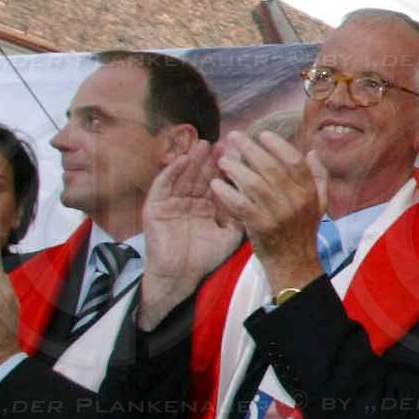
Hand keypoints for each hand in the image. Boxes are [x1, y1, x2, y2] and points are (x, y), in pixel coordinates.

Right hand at [139, 142, 241, 330]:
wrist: (180, 276)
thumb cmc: (205, 257)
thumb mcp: (229, 233)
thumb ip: (242, 214)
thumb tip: (262, 196)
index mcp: (207, 205)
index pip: (218, 180)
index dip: (228, 167)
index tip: (241, 152)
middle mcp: (190, 200)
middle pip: (201, 174)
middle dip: (212, 159)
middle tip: (224, 142)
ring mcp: (172, 201)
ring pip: (183, 175)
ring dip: (192, 160)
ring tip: (204, 145)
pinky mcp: (155, 206)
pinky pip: (162, 185)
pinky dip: (171, 172)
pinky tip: (182, 160)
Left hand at [210, 131, 326, 292]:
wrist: (294, 263)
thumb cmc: (303, 230)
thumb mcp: (320, 203)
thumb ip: (318, 176)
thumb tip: (311, 152)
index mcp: (309, 192)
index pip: (294, 160)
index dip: (278, 145)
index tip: (262, 134)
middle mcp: (295, 201)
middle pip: (270, 167)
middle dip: (250, 149)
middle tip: (233, 137)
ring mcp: (278, 214)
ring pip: (253, 183)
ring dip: (235, 168)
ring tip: (222, 160)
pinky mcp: (260, 227)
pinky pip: (239, 204)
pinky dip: (226, 193)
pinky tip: (216, 184)